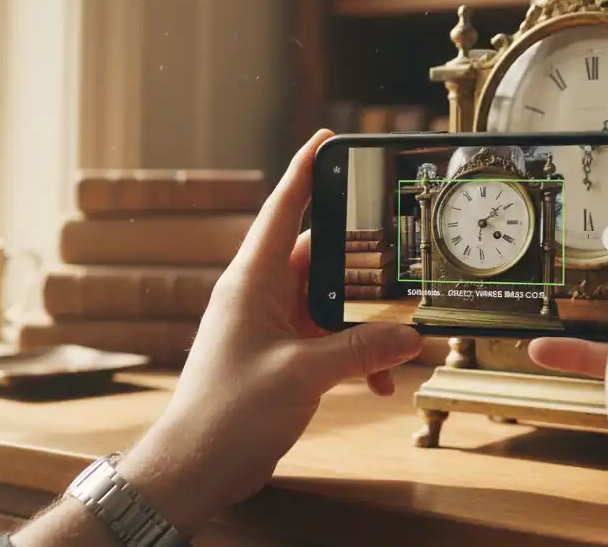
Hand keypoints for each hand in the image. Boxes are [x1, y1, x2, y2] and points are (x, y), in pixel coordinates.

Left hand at [113, 130, 422, 532]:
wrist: (197, 468)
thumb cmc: (226, 415)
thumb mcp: (301, 375)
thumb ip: (359, 351)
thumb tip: (409, 335)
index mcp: (253, 281)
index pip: (283, 210)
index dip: (305, 171)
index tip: (327, 139)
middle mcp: (262, 295)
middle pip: (323, 259)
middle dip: (366, 270)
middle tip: (406, 264)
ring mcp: (272, 326)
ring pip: (331, 305)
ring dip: (365, 324)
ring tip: (399, 340)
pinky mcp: (283, 357)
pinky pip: (329, 340)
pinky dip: (356, 355)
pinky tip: (377, 382)